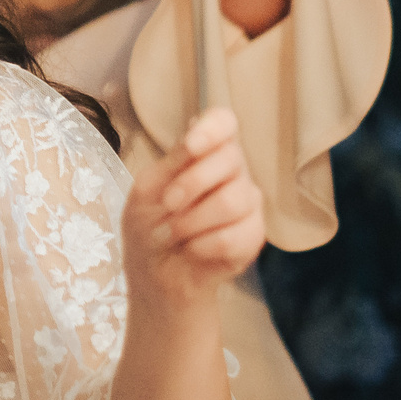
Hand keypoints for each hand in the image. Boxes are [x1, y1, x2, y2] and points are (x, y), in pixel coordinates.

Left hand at [123, 107, 265, 314]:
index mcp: (203, 153)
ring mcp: (247, 203)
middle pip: (232, 158)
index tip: (191, 147)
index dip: (212, 129)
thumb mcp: (147, 190)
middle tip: (166, 205)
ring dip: (192, 221)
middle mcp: (231, 172)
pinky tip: (191, 249)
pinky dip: (203, 245)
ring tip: (173, 233)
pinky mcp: (253, 235)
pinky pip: (236, 235)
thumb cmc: (147, 226)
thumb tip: (196, 129)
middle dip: (191, 183)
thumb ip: (175, 162)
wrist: (154, 276)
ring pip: (234, 199)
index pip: (224, 123)